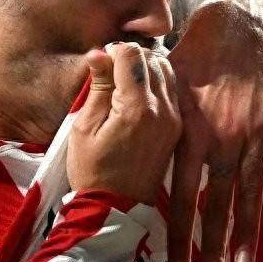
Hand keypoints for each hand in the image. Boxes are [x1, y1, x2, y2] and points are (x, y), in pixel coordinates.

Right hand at [70, 42, 181, 204]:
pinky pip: (173, 91)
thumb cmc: (92, 171)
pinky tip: (138, 98)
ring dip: (146, 70)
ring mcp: (175, 119)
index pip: (132, 55)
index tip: (101, 64)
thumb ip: (98, 88)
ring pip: (167, 72)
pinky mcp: (178, 128)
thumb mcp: (84, 128)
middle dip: (131, 59)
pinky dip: (157, 85)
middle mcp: (163, 109)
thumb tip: (99, 53)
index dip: (113, 52)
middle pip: (153, 59)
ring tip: (124, 85)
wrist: (116, 208)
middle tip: (111, 74)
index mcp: (137, 108)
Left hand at [166, 0, 262, 261]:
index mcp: (190, 131)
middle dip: (212, 246)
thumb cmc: (193, 61)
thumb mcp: (164, 90)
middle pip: (218, 202)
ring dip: (245, 232)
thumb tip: (113, 151)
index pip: (182, 194)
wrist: (238, 24)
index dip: (180, 232)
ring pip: (251, 192)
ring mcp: (255, 131)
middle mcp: (223, 136)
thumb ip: (146, 123)